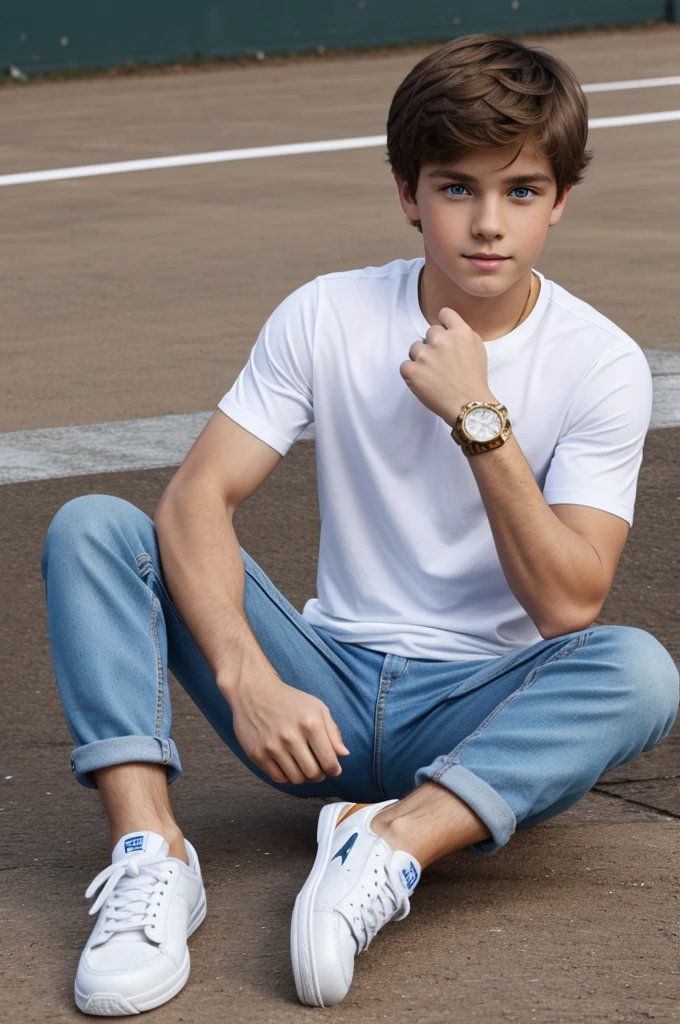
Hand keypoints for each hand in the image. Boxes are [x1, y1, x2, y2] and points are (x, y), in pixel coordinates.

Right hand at [224, 659, 349, 784]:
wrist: (254, 692)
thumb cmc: (290, 700)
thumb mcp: (317, 707)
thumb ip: (333, 731)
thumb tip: (343, 754)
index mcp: (310, 724)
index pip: (328, 761)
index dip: (334, 770)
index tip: (333, 769)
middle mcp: (291, 737)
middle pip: (313, 773)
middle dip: (320, 775)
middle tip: (318, 769)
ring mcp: (272, 747)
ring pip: (296, 779)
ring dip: (303, 777)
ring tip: (303, 767)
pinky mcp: (257, 754)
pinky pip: (278, 778)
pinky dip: (287, 777)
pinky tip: (289, 766)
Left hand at [399, 307, 496, 425]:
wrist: (468, 405)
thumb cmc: (474, 380)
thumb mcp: (478, 349)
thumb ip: (463, 335)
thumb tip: (449, 330)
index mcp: (460, 332)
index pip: (444, 313)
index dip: (443, 323)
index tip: (444, 334)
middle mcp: (441, 340)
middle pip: (430, 332)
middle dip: (434, 344)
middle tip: (442, 362)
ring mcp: (425, 355)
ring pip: (415, 347)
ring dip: (421, 358)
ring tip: (433, 374)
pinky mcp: (412, 370)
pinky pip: (405, 365)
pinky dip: (411, 373)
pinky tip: (424, 381)